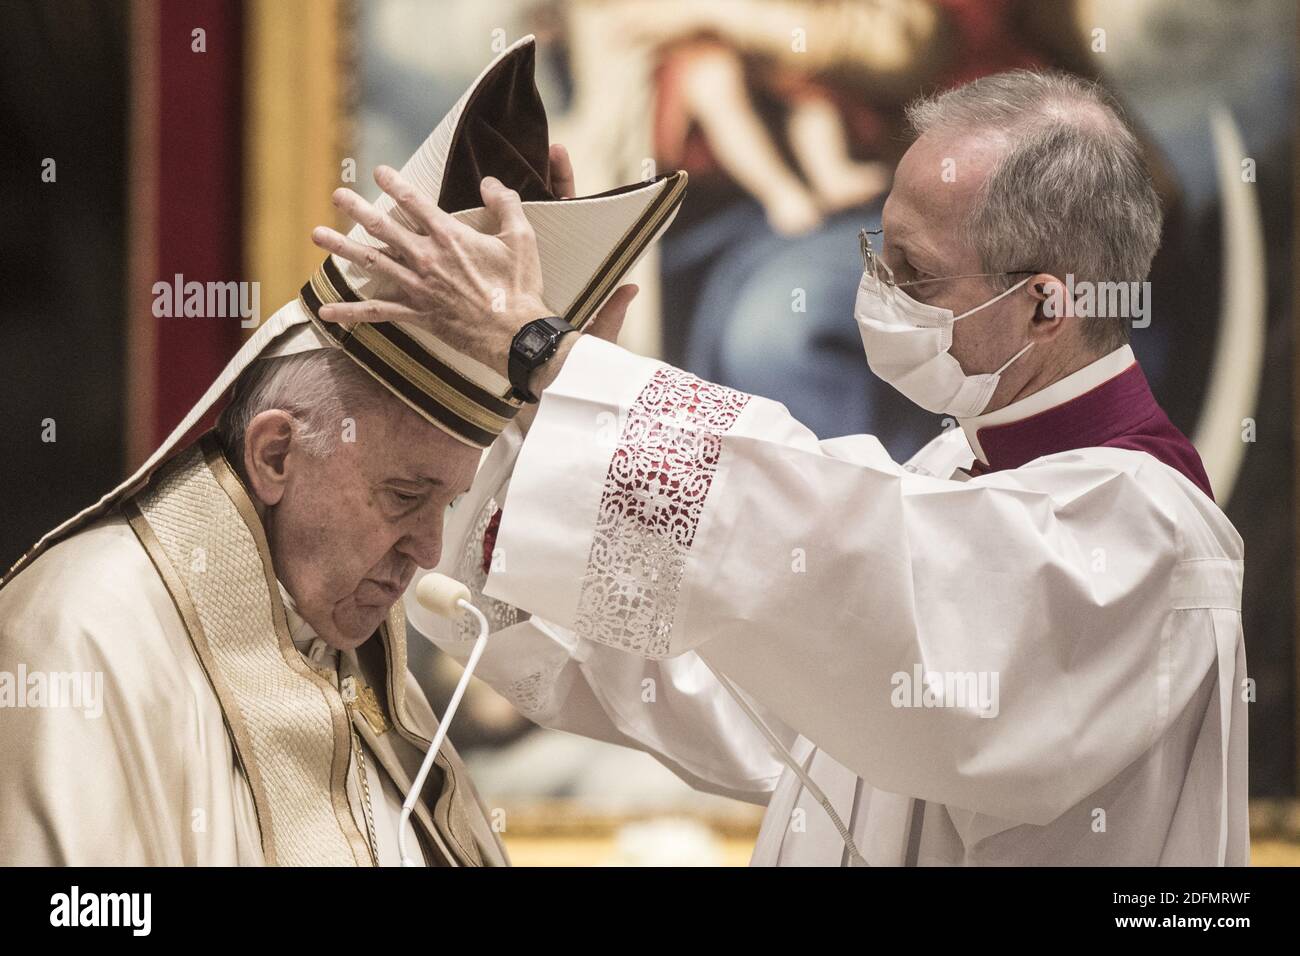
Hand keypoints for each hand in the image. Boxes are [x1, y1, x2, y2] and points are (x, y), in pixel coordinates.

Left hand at [311, 165, 548, 379]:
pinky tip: (324, 311)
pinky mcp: (416, 314)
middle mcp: (426, 258)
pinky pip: (376, 312)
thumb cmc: (520, 287)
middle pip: (383, 227)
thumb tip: (489, 181)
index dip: (395, 183)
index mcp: (450, 237)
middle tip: (338, 194)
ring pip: (372, 263)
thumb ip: (505, 203)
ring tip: (317, 234)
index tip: (378, 172)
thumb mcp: (521, 238)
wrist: (515, 335)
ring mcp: (418, 287)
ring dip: (342, 247)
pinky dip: (349, 313)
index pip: (415, 202)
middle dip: (357, 209)